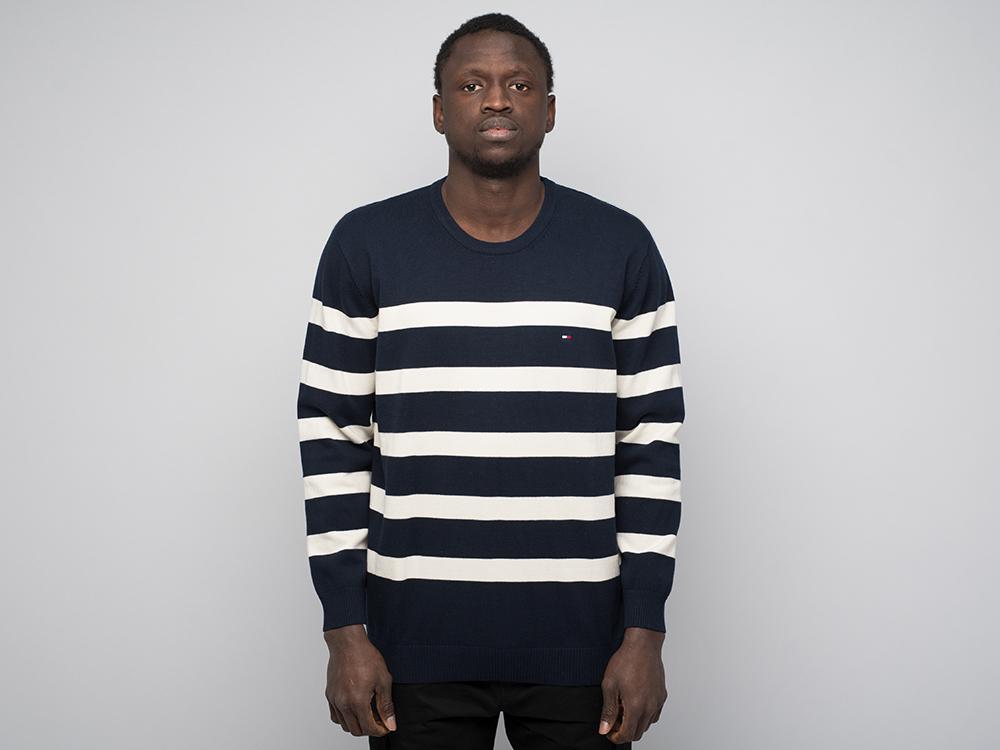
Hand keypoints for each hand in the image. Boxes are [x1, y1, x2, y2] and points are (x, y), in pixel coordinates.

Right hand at [323, 624, 396, 736]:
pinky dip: (345, 718)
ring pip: (344, 725)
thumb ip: (386, 706)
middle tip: (379, 720)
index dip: (380, 730)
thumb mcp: (383, 680)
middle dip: (369, 729)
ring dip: (357, 724)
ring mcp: (334, 700)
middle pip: (356, 730)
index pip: (369, 728)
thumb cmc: (365, 657)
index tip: (386, 726)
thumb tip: (390, 724)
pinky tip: (355, 708)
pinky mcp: (329, 695)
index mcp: (358, 701)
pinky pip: (335, 716)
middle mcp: (343, 704)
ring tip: (368, 713)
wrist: (347, 643)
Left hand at [597, 627, 666, 743]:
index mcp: (636, 706)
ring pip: (647, 724)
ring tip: (623, 707)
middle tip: (614, 719)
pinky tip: (635, 702)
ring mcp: (658, 701)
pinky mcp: (662, 695)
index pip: (627, 735)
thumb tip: (604, 729)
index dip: (616, 737)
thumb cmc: (626, 661)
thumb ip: (608, 711)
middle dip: (624, 731)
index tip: (609, 731)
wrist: (642, 645)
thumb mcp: (609, 685)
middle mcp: (650, 707)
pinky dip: (645, 715)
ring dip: (635, 722)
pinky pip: (654, 714)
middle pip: (638, 732)